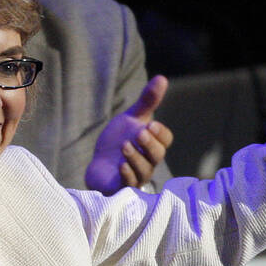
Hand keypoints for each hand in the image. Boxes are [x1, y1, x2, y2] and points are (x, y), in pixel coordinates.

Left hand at [85, 76, 174, 194]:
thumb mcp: (132, 118)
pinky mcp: (122, 187)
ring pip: (143, 170)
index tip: (151, 124)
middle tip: (140, 133)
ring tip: (125, 146)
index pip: (166, 140)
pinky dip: (127, 174)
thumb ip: (147, 101)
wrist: (99, 164)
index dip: (160, 133)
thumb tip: (162, 78)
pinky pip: (129, 184)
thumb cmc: (118, 141)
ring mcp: (137, 176)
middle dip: (149, 144)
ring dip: (135, 157)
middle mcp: (149, 162)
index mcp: (154, 145)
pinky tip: (120, 164)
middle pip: (157, 155)